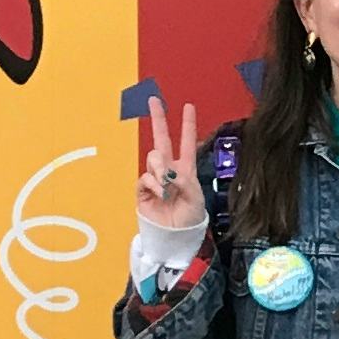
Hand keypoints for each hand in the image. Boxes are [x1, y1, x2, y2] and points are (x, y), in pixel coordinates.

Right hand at [137, 95, 205, 229]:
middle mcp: (169, 170)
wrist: (174, 237)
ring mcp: (155, 179)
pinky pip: (145, 177)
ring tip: (167, 186)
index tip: (188, 106)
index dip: (188, 125)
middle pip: (162, 140)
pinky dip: (153, 182)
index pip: (187, 142)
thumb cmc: (189, 218)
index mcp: (185, 169)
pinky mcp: (143, 191)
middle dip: (159, 119)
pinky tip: (159, 192)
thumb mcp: (195, 198)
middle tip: (154, 101)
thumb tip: (168, 172)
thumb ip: (184, 181)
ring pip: (153, 158)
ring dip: (160, 168)